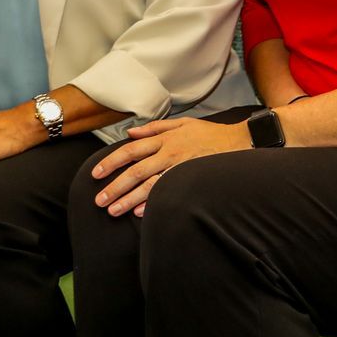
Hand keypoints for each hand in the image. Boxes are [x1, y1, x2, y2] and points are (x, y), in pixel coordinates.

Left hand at [90, 117, 249, 217]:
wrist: (240, 140)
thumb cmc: (210, 133)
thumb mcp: (182, 123)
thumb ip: (154, 128)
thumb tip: (130, 133)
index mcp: (164, 139)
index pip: (130, 150)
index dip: (111, 162)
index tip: (96, 174)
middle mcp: (168, 152)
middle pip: (135, 170)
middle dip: (115, 186)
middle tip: (99, 200)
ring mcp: (180, 166)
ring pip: (149, 184)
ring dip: (129, 198)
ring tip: (114, 211)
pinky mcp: (191, 177)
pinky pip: (169, 191)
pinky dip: (154, 202)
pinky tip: (140, 213)